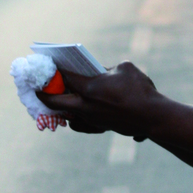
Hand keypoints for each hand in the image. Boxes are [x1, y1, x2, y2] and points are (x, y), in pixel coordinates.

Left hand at [38, 61, 160, 137]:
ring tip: (57, 98)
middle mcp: (86, 106)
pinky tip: (74, 113)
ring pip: (68, 115)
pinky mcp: (101, 127)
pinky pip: (80, 124)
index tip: (48, 65)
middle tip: (39, 88)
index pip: (64, 77)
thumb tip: (99, 72)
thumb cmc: (140, 89)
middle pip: (56, 102)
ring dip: (60, 107)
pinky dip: (75, 118)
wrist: (153, 116)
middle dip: (45, 95)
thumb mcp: (124, 68)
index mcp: (89, 88)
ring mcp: (92, 119)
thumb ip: (107, 68)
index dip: (55, 71)